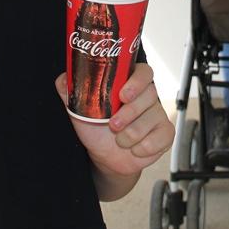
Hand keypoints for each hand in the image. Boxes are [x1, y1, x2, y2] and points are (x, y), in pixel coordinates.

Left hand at [55, 63, 173, 178]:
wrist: (105, 156)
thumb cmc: (95, 127)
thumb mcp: (80, 108)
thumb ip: (71, 91)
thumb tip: (63, 79)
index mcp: (130, 83)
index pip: (144, 72)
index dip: (137, 82)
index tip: (122, 95)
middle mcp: (148, 96)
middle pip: (149, 95)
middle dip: (129, 114)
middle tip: (112, 125)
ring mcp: (158, 114)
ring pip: (152, 120)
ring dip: (131, 135)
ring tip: (120, 140)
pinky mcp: (165, 133)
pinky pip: (161, 138)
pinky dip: (144, 148)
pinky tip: (134, 149)